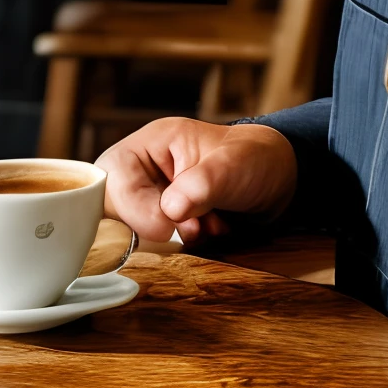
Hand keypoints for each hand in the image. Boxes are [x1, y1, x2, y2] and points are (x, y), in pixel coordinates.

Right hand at [97, 116, 297, 245]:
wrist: (277, 180)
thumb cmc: (254, 159)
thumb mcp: (234, 165)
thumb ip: (203, 183)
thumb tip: (170, 209)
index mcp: (153, 142)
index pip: (115, 173)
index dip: (132, 205)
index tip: (166, 225)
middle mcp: (144, 169)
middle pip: (110, 204)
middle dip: (149, 224)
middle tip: (188, 227)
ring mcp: (151, 195)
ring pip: (128, 227)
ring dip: (167, 236)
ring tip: (205, 226)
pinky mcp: (162, 220)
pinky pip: (150, 243)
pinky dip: (179, 244)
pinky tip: (208, 231)